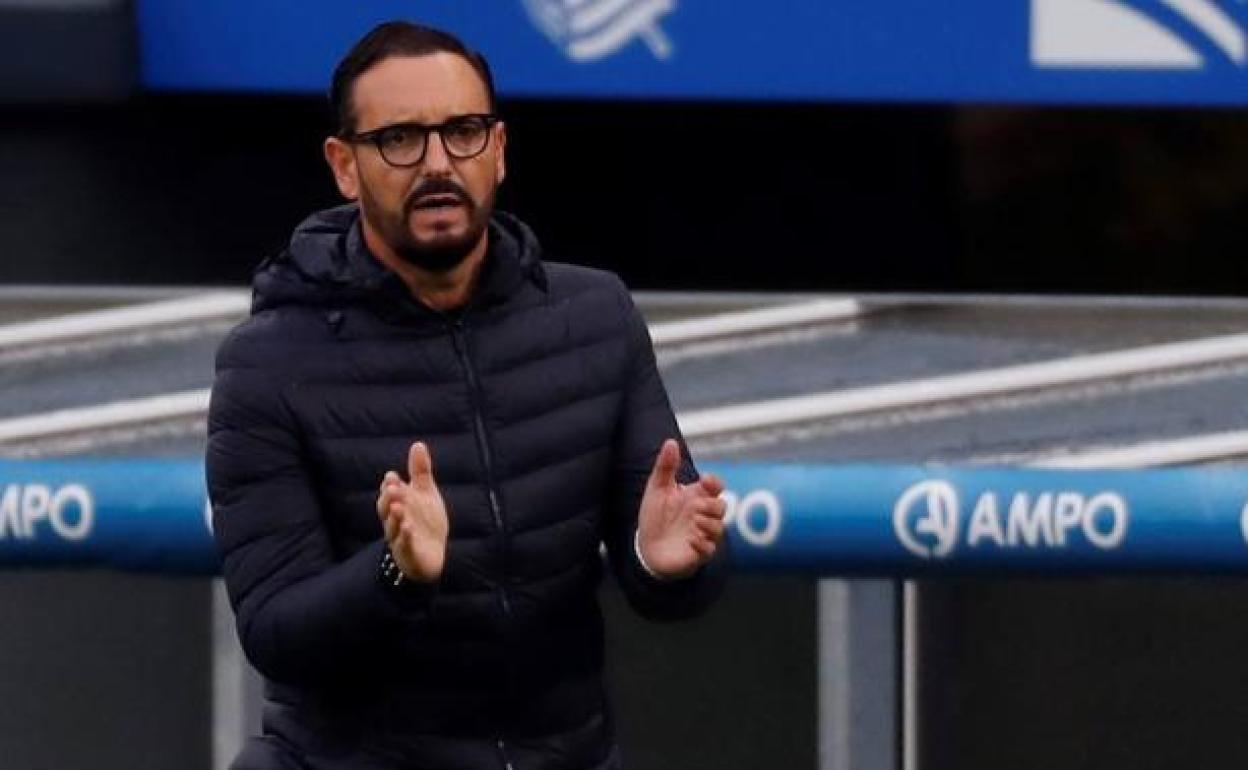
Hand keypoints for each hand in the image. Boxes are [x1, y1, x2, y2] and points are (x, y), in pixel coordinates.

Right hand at [376, 441, 449, 581]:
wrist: (432, 554)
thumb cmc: (425, 521)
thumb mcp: (425, 493)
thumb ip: (420, 471)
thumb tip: (418, 444)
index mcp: (397, 505)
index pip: (389, 494)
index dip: (390, 486)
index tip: (392, 476)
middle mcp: (395, 522)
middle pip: (386, 510)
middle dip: (388, 498)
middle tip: (393, 488)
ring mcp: (400, 538)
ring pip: (393, 528)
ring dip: (395, 517)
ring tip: (399, 507)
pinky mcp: (408, 553)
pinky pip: (405, 545)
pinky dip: (405, 537)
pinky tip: (408, 528)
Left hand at [636, 439, 726, 579]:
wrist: (645, 547)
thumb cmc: (654, 516)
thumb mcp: (656, 488)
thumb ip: (665, 466)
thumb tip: (670, 442)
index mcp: (696, 497)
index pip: (716, 487)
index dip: (715, 483)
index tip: (705, 481)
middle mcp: (702, 515)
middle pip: (722, 507)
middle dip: (712, 505)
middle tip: (695, 507)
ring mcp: (702, 534)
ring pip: (719, 528)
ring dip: (708, 524)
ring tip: (693, 523)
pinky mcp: (698, 553)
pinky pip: (709, 549)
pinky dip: (702, 544)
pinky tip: (690, 540)